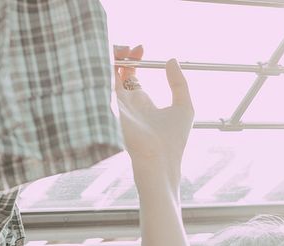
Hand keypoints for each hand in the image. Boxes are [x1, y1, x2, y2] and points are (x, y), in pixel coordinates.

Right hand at [114, 45, 193, 176]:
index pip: (130, 74)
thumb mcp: (183, 106)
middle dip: (118, 54)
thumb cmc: (173, 141)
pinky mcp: (109, 107)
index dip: (133, 58)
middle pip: (113, 71)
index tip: (141, 49)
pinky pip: (100, 83)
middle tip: (128, 47)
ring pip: (104, 75)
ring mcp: (115, 104)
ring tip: (120, 48)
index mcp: (141, 102)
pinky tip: (109, 56)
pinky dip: (101, 68)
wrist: (160, 160)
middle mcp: (126, 102)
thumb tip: (171, 60)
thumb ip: (178, 83)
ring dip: (108, 58)